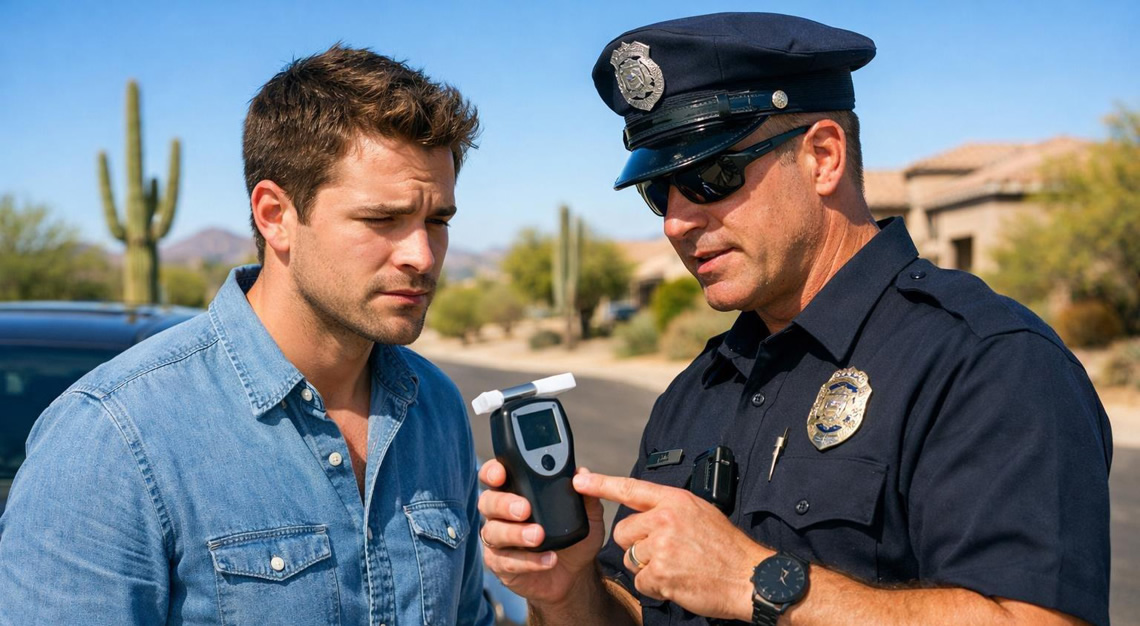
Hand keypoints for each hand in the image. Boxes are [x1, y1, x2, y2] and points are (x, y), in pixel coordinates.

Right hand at [477, 460, 606, 606]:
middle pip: (487, 502)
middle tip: (525, 509)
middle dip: (503, 503)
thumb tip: (583, 473)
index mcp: (515, 492)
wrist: (575, 572)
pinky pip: (506, 561)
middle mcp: (500, 513)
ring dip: (515, 533)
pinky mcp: (501, 565)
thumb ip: (584, 494)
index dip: (492, 472)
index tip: (501, 474)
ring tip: (538, 536)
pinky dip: (528, 561)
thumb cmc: (572, 535)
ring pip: (493, 532)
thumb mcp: (586, 514)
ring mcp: (498, 540)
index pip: (494, 475)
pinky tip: (548, 559)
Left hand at [572, 471, 771, 620]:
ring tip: (676, 567)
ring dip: (647, 568)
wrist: (749, 577)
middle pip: (624, 532)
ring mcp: (661, 547)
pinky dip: (655, 586)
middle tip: (666, 552)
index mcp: (674, 500)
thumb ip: (669, 509)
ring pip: (630, 558)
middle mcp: (665, 519)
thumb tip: (645, 511)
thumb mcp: (700, 512)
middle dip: (637, 545)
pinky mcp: (660, 573)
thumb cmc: (727, 547)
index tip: (579, 481)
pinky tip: (677, 581)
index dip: (600, 484)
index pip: (629, 488)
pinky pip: (640, 581)